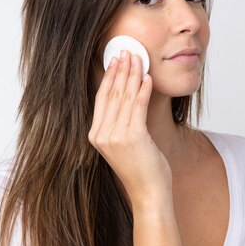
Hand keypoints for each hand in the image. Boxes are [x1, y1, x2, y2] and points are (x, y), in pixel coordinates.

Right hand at [88, 50, 172, 210]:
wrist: (149, 194)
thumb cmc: (141, 170)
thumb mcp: (124, 145)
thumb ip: (120, 123)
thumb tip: (128, 96)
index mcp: (96, 135)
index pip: (101, 98)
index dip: (108, 77)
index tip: (115, 60)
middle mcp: (102, 135)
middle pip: (112, 94)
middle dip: (121, 70)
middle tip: (128, 51)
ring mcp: (116, 136)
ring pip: (125, 97)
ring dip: (134, 75)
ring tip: (140, 59)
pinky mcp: (133, 137)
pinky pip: (138, 106)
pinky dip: (144, 90)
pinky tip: (148, 78)